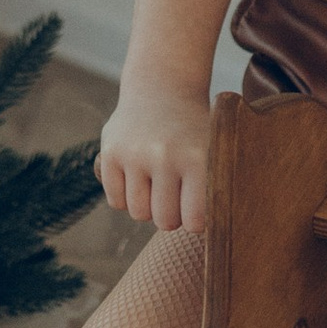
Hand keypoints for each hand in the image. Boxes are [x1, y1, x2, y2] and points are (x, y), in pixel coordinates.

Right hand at [95, 76, 214, 232]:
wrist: (162, 88)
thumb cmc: (194, 132)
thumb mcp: (214, 150)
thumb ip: (216, 189)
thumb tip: (216, 239)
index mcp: (197, 157)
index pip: (194, 219)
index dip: (195, 223)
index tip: (196, 215)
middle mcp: (164, 155)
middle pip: (164, 220)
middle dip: (170, 217)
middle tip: (175, 199)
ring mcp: (134, 153)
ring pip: (138, 213)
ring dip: (147, 207)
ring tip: (157, 187)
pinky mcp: (110, 152)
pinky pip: (116, 201)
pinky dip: (126, 197)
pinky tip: (137, 178)